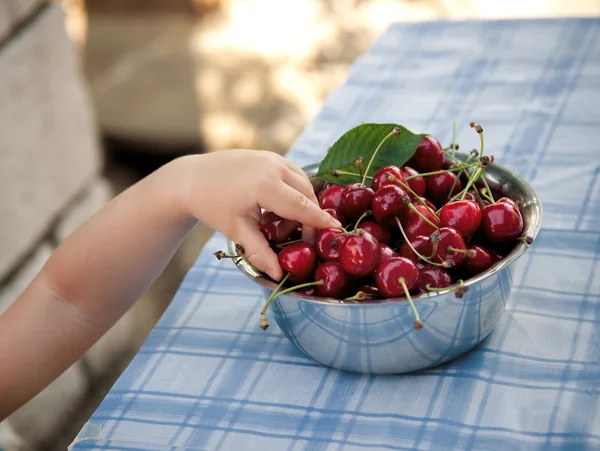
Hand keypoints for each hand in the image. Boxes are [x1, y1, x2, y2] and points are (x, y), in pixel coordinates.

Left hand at [183, 150, 340, 279]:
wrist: (192, 179)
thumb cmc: (212, 206)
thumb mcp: (237, 231)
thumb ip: (261, 252)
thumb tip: (279, 275)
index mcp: (265, 185)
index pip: (302, 206)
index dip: (320, 221)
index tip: (336, 231)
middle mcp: (273, 166)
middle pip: (306, 194)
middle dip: (307, 217)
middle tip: (295, 239)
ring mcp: (272, 158)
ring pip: (301, 183)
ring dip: (298, 205)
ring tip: (275, 225)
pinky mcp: (270, 156)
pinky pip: (292, 175)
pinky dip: (290, 193)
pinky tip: (272, 209)